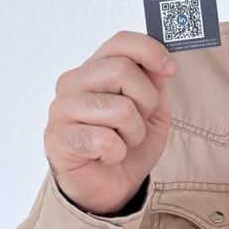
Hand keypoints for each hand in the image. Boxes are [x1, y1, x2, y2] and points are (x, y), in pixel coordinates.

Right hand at [44, 32, 177, 215]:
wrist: (110, 187)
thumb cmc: (128, 145)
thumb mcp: (152, 110)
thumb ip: (155, 82)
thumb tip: (160, 62)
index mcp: (95, 69)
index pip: (120, 42)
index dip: (150, 51)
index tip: (170, 70)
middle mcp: (73, 82)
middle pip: (122, 70)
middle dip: (146, 101)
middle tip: (140, 121)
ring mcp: (62, 109)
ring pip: (120, 107)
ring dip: (134, 132)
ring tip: (123, 141)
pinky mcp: (57, 138)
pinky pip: (105, 139)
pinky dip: (117, 152)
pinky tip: (107, 156)